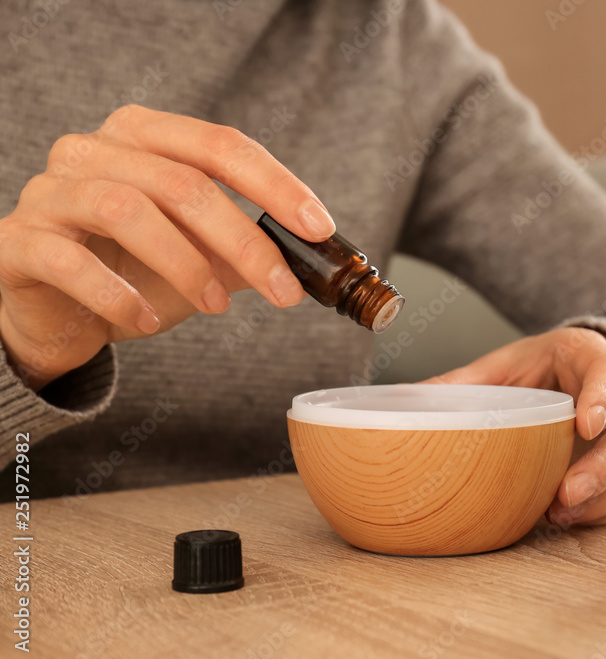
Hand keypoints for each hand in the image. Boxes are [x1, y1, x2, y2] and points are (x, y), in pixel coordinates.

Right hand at [0, 105, 336, 389]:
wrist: (55, 311)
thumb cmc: (133, 271)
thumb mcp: (201, 255)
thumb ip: (245, 247)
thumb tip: (313, 259)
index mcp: (144, 136)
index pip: (220, 145)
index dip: (275, 184)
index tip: (319, 227)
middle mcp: (92, 150)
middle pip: (181, 181)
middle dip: (243, 240)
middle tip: (282, 289)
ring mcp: (50, 191)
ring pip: (127, 209)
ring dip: (185, 264)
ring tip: (215, 305)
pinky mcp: (18, 241)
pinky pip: (71, 262)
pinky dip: (120, 296)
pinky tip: (148, 319)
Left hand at [423, 327, 605, 525]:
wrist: (573, 369)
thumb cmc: (544, 364)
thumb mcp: (506, 363)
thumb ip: (466, 380)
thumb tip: (411, 397)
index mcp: (594, 359)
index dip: (602, 399)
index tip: (585, 424)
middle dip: (600, 466)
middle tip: (568, 492)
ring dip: (597, 495)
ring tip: (560, 513)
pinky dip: (595, 508)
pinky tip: (566, 517)